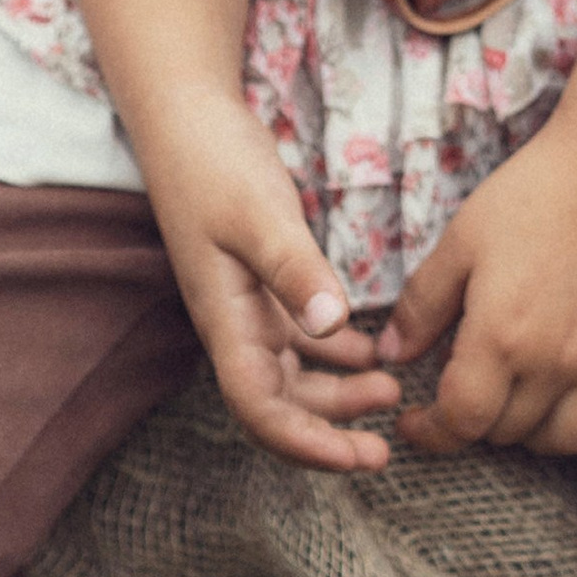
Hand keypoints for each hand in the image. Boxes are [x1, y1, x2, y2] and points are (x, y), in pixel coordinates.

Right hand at [132, 87, 400, 471]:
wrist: (186, 117)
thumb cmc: (213, 162)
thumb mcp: (257, 212)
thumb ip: (294, 268)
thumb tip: (332, 326)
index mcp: (225, 319)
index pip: (259, 408)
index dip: (305, 444)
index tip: (356, 458)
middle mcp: (235, 323)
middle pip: (279, 404)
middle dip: (329, 433)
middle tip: (385, 448)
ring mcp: (248, 304)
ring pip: (294, 375)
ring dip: (338, 393)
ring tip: (390, 391)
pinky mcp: (265, 280)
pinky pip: (301, 337)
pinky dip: (337, 351)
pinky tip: (372, 350)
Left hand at [374, 114, 576, 456]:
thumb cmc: (533, 191)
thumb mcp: (461, 239)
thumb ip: (422, 304)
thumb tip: (391, 355)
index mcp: (502, 335)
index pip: (461, 421)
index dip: (432, 431)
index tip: (418, 422)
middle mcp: (558, 360)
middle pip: (511, 432)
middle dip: (481, 420)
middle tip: (474, 387)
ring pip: (572, 439)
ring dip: (541, 431)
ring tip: (527, 399)